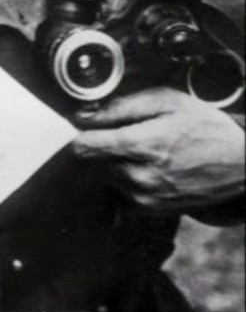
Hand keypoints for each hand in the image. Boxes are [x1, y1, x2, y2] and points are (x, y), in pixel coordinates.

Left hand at [73, 88, 244, 211]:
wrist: (241, 163)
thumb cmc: (204, 126)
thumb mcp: (164, 101)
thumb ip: (119, 107)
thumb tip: (81, 116)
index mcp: (142, 146)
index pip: (83, 147)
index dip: (82, 132)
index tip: (90, 124)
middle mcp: (140, 177)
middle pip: (91, 162)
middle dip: (99, 145)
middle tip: (125, 134)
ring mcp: (145, 198)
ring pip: (103, 176)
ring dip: (110, 162)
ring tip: (141, 150)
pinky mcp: (150, 210)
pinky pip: (117, 191)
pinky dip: (123, 178)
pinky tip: (145, 166)